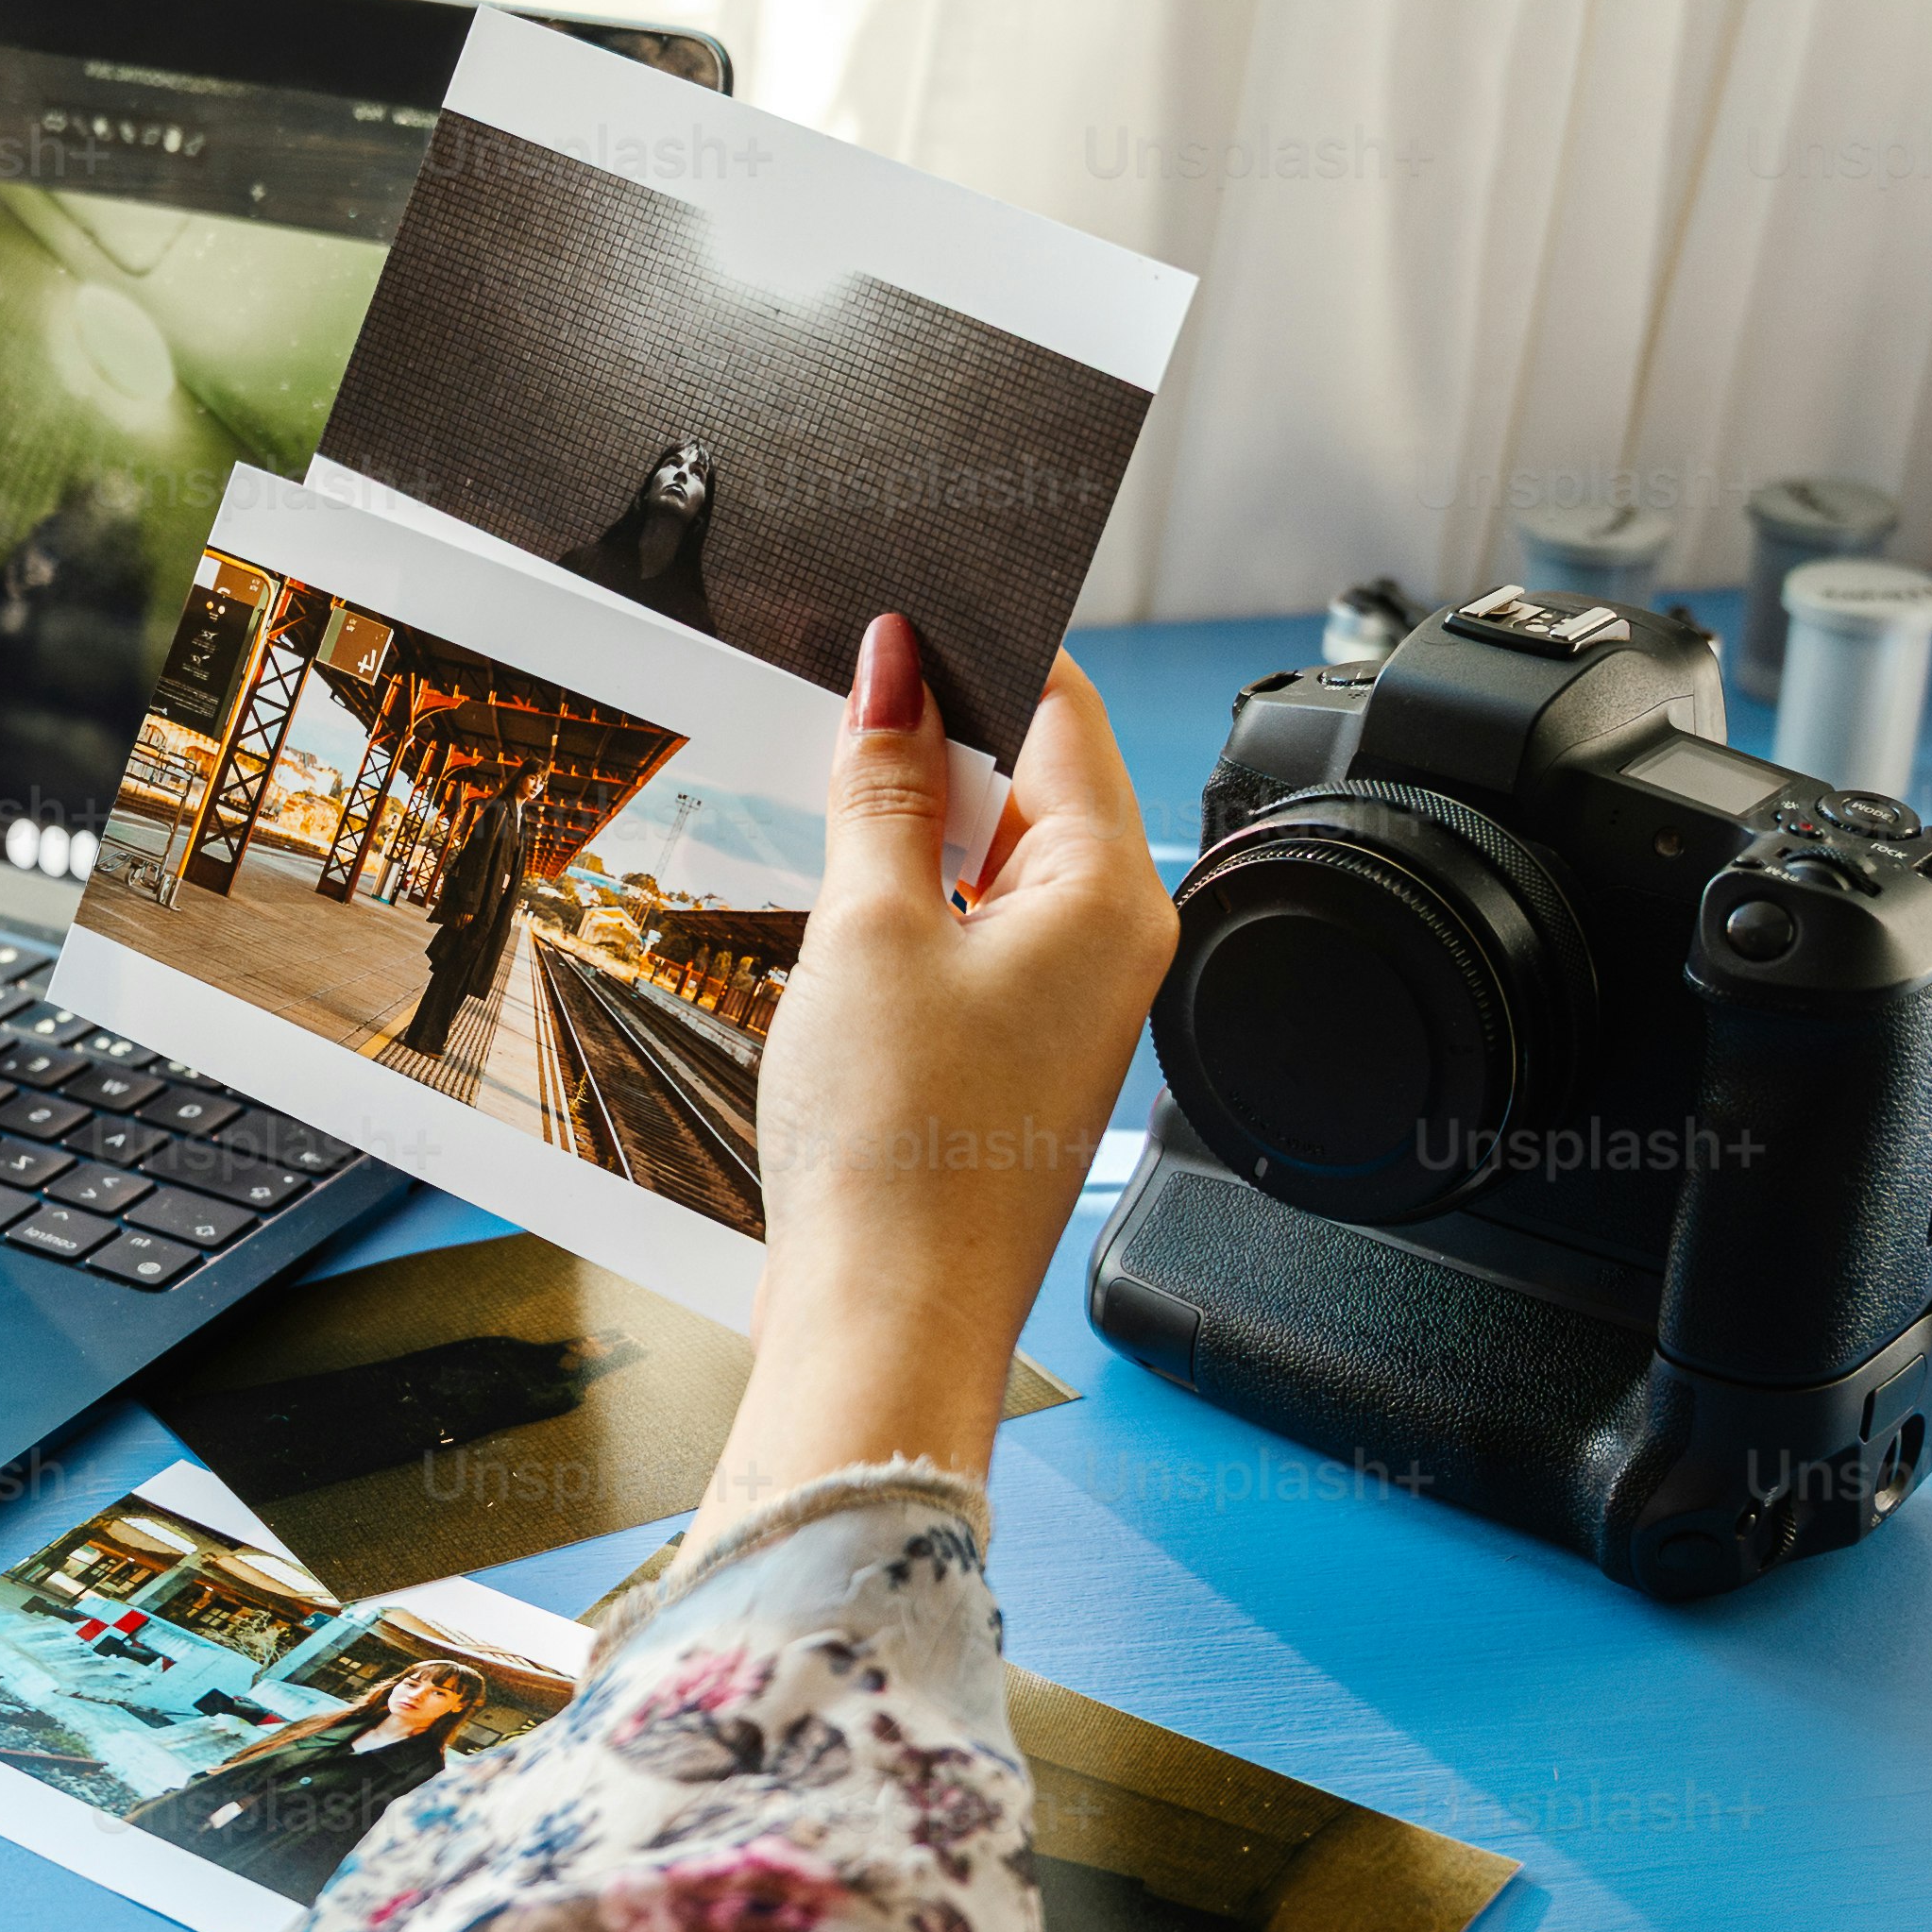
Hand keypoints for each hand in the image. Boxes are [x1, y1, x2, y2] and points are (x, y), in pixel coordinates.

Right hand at [697, 625, 1174, 1503]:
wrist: (886, 1323)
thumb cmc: (896, 1150)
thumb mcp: (871, 929)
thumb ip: (884, 786)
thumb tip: (896, 665)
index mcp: (1110, 892)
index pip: (1062, 710)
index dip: (976, 645)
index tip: (894, 608)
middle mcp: (1109, 944)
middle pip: (1028, 783)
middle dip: (932, 736)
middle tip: (832, 696)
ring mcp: (1063, 1005)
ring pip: (989, 864)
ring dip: (910, 829)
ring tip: (821, 809)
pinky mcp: (1010, 1057)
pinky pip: (969, 939)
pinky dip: (908, 908)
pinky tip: (835, 909)